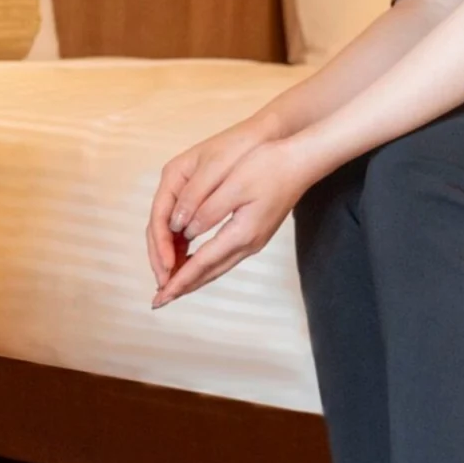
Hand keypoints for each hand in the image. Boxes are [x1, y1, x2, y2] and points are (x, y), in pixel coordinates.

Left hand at [152, 138, 321, 308]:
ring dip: (193, 278)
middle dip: (182, 286)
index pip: (202, 263)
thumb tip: (185, 231)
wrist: (303, 161)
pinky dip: (204, 265)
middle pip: (209, 272)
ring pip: (216, 267)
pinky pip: (223, 257)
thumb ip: (208, 210)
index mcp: (241, 233)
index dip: (179, 280)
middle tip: (160, 301)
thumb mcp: (235, 184)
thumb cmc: (269, 166)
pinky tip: (194, 264)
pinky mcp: (255, 233)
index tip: (161, 295)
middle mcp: (248, 243)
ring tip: (172, 287)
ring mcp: (253, 241)